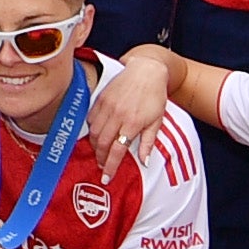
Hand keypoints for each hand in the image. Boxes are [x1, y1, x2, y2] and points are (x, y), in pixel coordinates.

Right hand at [84, 43, 181, 157]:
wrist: (146, 70)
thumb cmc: (155, 95)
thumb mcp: (157, 121)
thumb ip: (148, 142)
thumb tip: (144, 162)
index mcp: (133, 122)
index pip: (117, 150)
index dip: (111, 166)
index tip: (107, 177)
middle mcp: (118, 115)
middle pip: (103, 144)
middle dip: (101, 159)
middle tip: (103, 167)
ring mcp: (107, 106)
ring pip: (94, 133)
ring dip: (96, 147)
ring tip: (101, 154)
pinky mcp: (100, 98)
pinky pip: (91, 120)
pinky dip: (92, 130)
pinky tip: (98, 135)